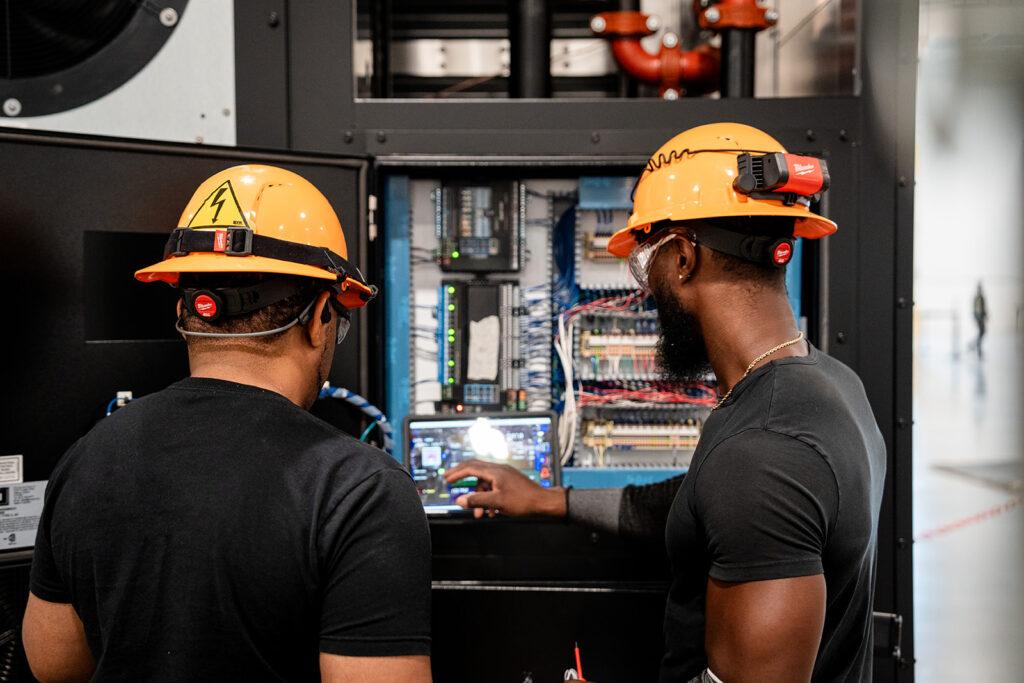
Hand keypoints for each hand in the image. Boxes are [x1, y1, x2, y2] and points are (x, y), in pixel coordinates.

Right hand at [443, 459, 566, 518]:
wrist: (543, 502)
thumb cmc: (524, 501)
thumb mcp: (497, 502)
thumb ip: (477, 501)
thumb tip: (460, 500)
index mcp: (495, 471)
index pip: (470, 468)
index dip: (456, 473)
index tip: (447, 478)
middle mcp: (499, 469)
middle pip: (475, 469)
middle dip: (461, 476)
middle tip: (450, 480)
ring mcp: (504, 474)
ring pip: (484, 482)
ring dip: (478, 497)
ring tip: (479, 513)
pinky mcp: (508, 481)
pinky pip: (492, 487)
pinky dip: (488, 498)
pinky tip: (492, 512)